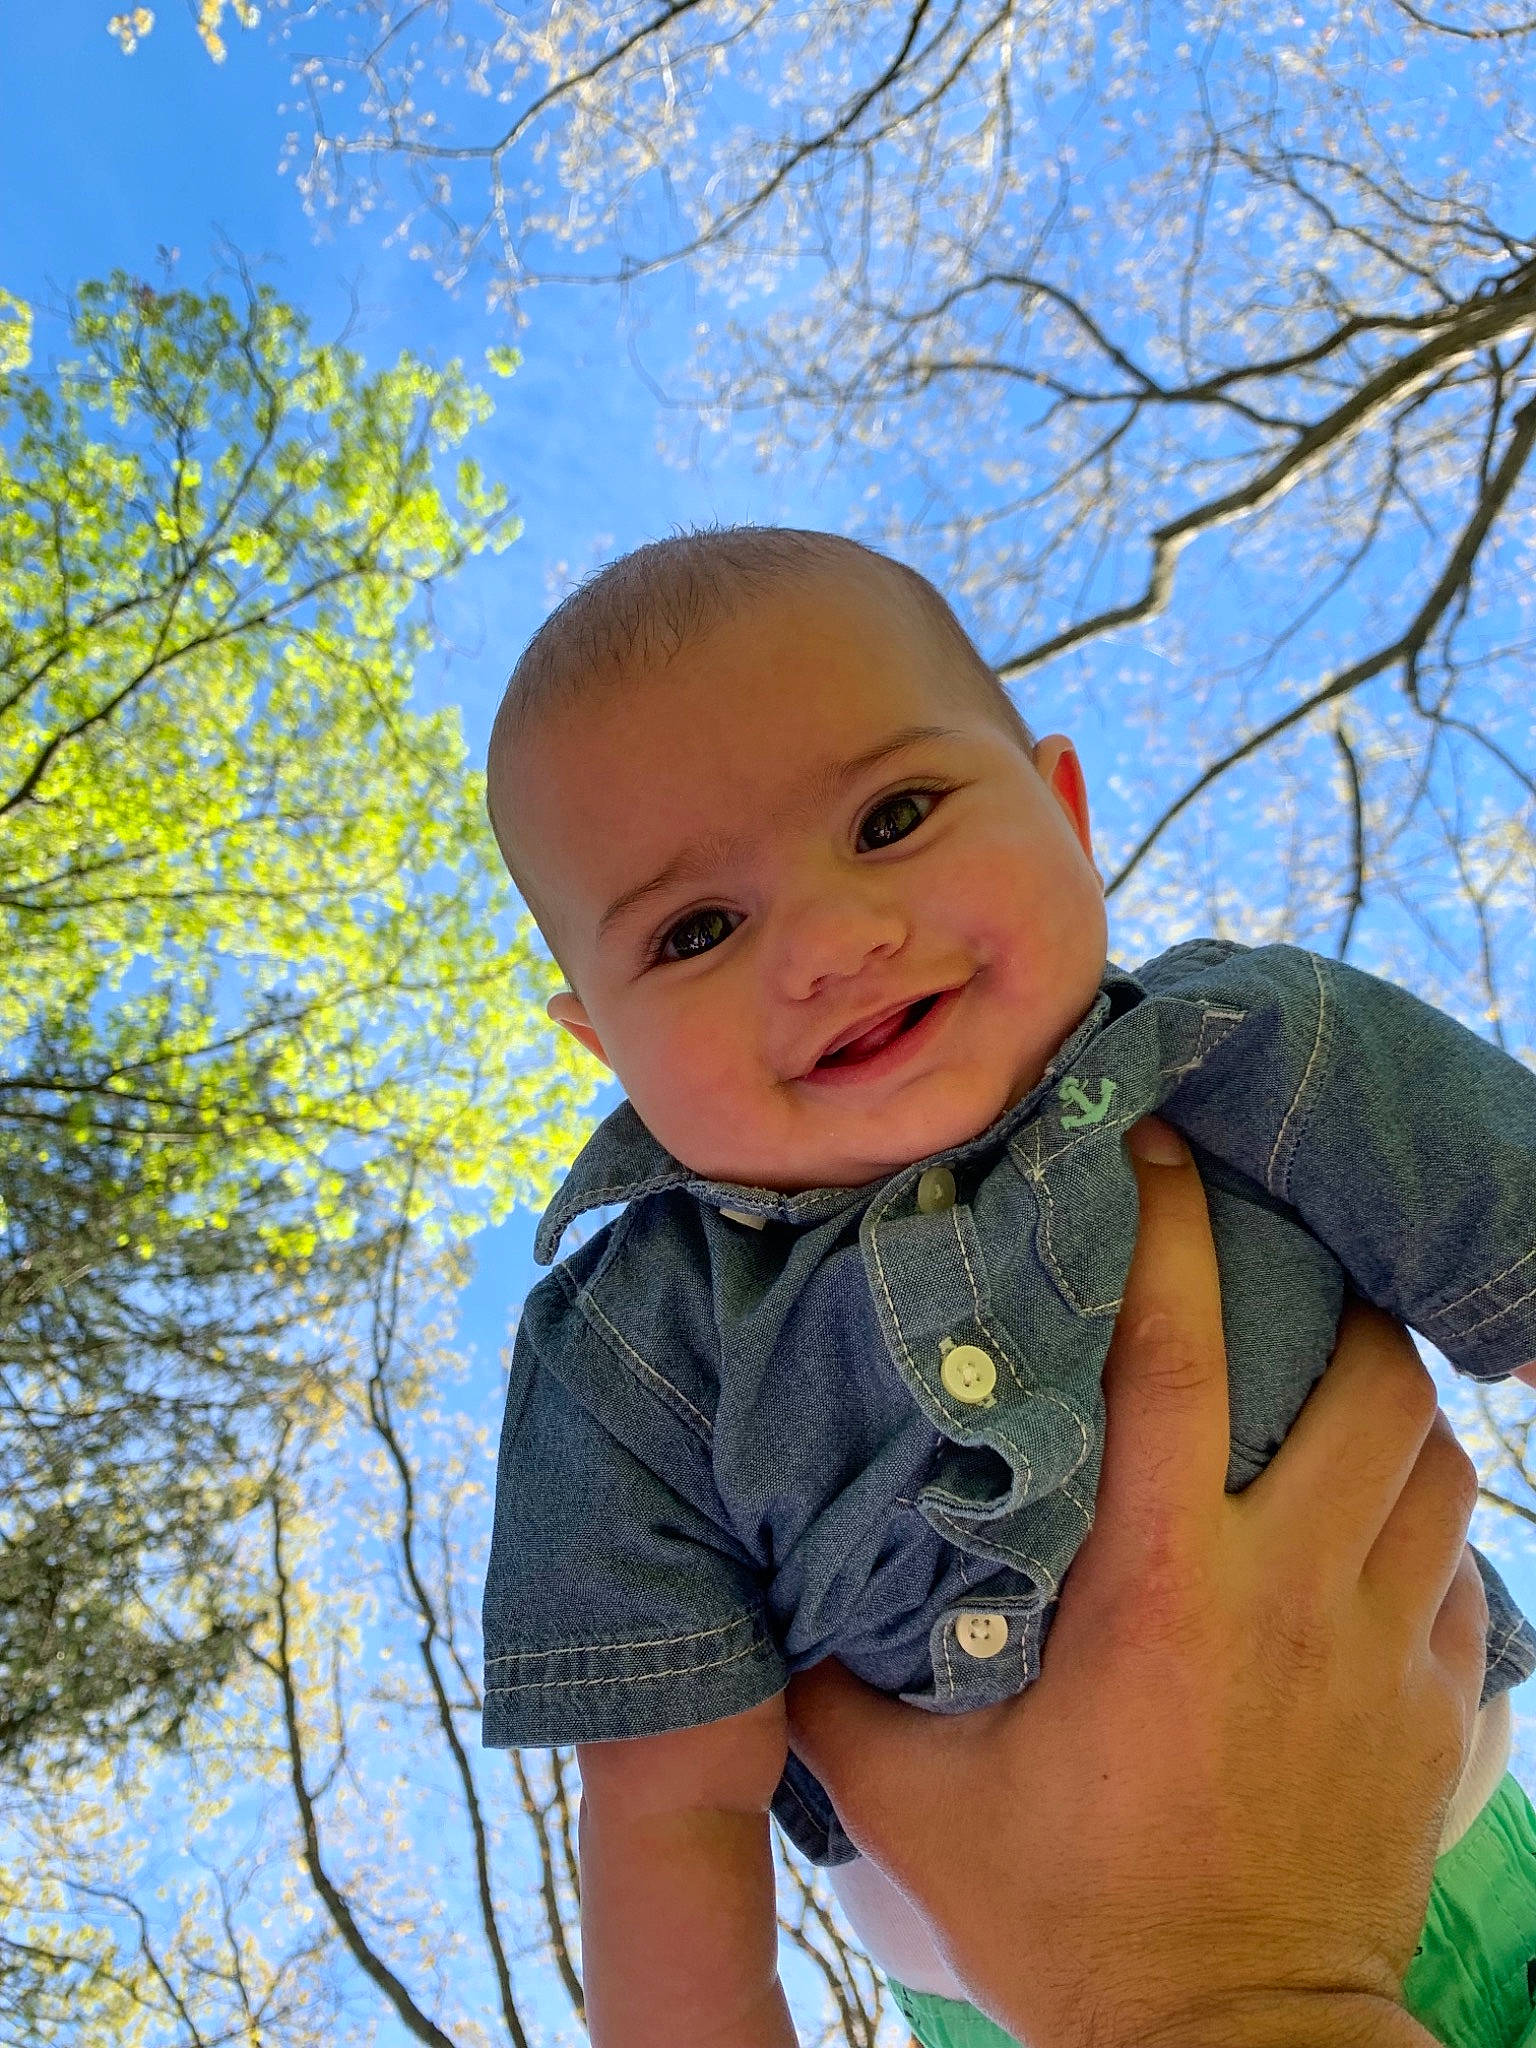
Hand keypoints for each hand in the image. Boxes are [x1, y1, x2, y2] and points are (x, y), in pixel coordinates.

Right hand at [784, 1117, 1487, 2047]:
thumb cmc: (1068, 1916)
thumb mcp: (913, 1801)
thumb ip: (835, 1684)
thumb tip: (765, 1597)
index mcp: (1161, 1584)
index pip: (1177, 1353)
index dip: (1169, 1227)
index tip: (1156, 1140)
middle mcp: (1292, 1588)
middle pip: (1368, 1377)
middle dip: (1336, 1297)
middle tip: (1283, 1273)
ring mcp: (1385, 1645)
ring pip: (1436, 1457)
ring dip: (1392, 1398)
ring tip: (1332, 1377)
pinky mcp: (1441, 1708)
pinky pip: (1461, 1565)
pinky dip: (1423, 1517)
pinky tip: (1372, 1523)